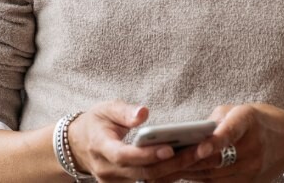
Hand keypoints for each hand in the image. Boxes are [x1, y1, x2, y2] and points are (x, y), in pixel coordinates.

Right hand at [69, 100, 212, 182]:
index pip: (123, 156)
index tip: (169, 148)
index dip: (146, 155)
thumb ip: (124, 111)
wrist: (79, 144)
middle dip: (173, 163)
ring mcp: (115, 182)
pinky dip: (170, 173)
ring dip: (177, 170)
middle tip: (200, 150)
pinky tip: (191, 162)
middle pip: (142, 173)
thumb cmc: (97, 122)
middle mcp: (107, 170)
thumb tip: (144, 112)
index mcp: (100, 147)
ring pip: (149, 181)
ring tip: (203, 155)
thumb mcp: (106, 109)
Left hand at [151, 103, 283, 182]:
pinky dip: (197, 178)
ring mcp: (251, 167)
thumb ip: (216, 120)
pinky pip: (217, 182)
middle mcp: (252, 146)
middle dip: (184, 161)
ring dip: (185, 173)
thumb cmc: (260, 120)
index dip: (215, 141)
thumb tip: (187, 134)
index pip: (231, 131)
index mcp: (250, 120)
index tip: (198, 148)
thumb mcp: (241, 110)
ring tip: (159, 170)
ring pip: (212, 174)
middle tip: (157, 161)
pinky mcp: (248, 181)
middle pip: (215, 158)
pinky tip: (179, 175)